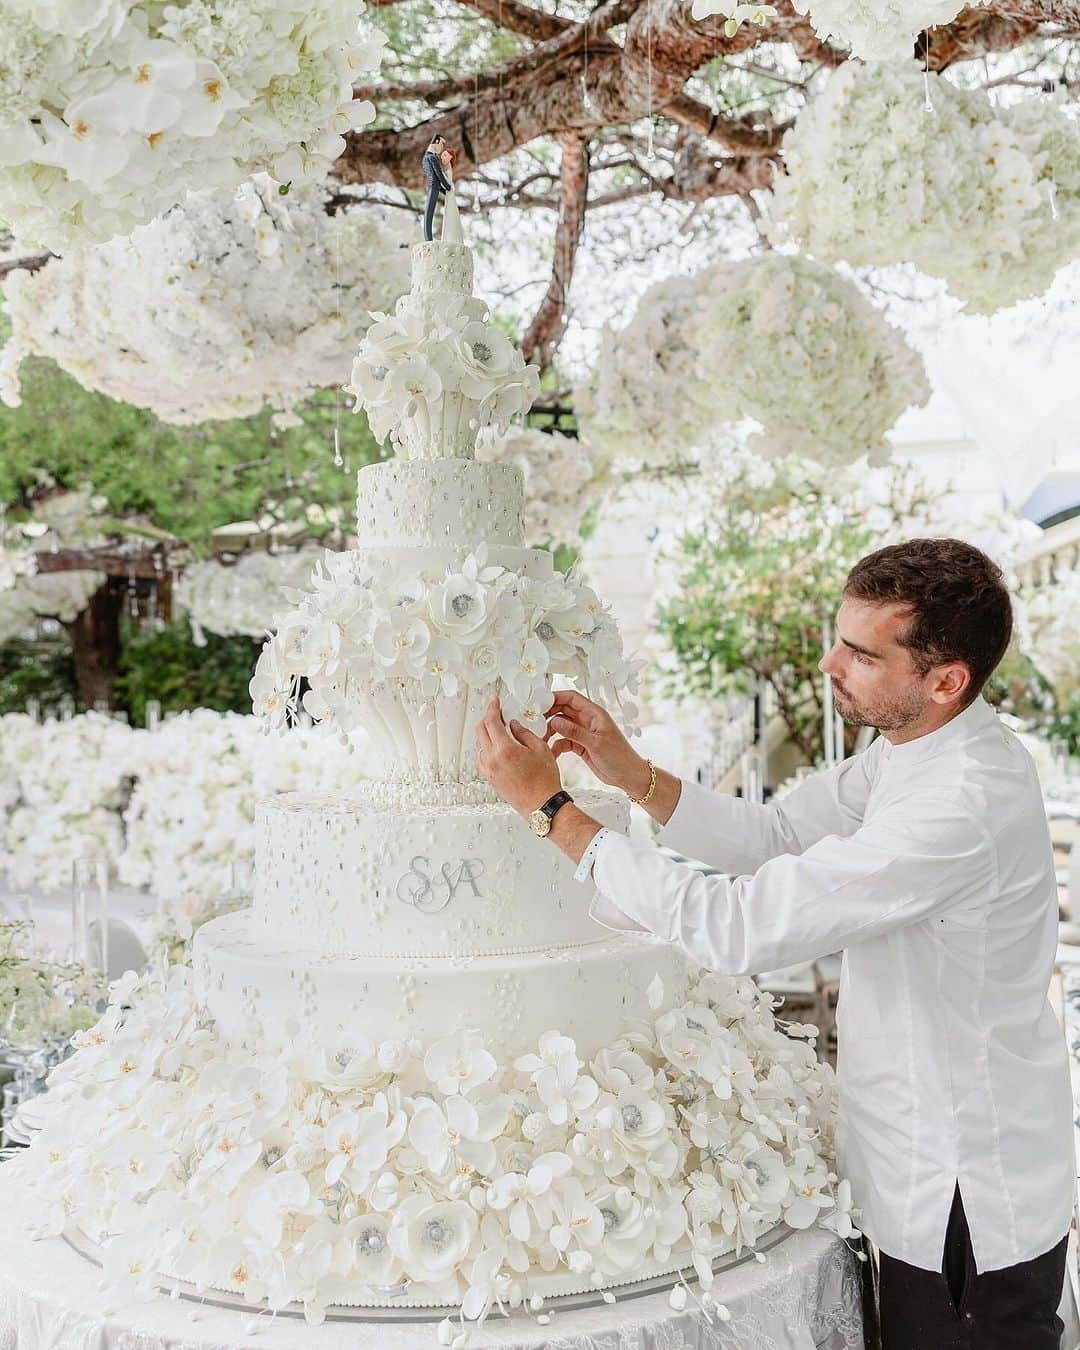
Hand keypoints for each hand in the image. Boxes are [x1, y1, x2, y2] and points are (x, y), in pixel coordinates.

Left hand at [476, 697, 561, 816]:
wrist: (542, 805)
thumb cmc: (544, 781)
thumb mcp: (540, 749)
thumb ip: (524, 733)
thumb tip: (514, 724)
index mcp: (504, 749)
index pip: (491, 722)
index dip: (492, 708)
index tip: (495, 702)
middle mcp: (492, 759)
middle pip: (480, 731)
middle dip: (487, 718)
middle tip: (497, 713)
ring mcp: (488, 770)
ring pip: (479, 744)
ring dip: (486, 733)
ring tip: (499, 730)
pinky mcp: (490, 778)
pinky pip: (481, 757)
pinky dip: (486, 747)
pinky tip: (496, 747)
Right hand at [543, 690, 650, 797]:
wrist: (628, 776)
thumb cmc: (619, 756)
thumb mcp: (596, 743)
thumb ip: (575, 732)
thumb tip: (555, 721)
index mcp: (594, 713)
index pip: (571, 698)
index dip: (554, 698)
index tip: (539, 704)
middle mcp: (587, 720)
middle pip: (563, 710)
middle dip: (548, 715)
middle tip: (534, 723)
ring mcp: (583, 733)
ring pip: (561, 726)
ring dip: (550, 731)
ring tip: (540, 740)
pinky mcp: (580, 746)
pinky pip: (563, 741)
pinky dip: (556, 746)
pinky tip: (550, 753)